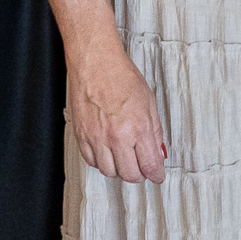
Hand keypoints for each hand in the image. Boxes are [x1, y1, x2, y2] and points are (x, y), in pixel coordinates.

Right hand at [67, 48, 168, 183]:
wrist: (95, 64)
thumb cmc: (121, 76)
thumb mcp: (149, 102)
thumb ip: (155, 131)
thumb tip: (158, 152)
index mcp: (138, 127)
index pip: (150, 165)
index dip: (156, 175)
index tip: (157, 176)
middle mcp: (117, 136)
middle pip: (129, 175)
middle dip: (139, 175)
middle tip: (142, 168)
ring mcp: (97, 138)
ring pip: (109, 172)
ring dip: (119, 169)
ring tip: (124, 159)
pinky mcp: (82, 136)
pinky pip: (91, 162)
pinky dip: (101, 162)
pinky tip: (108, 152)